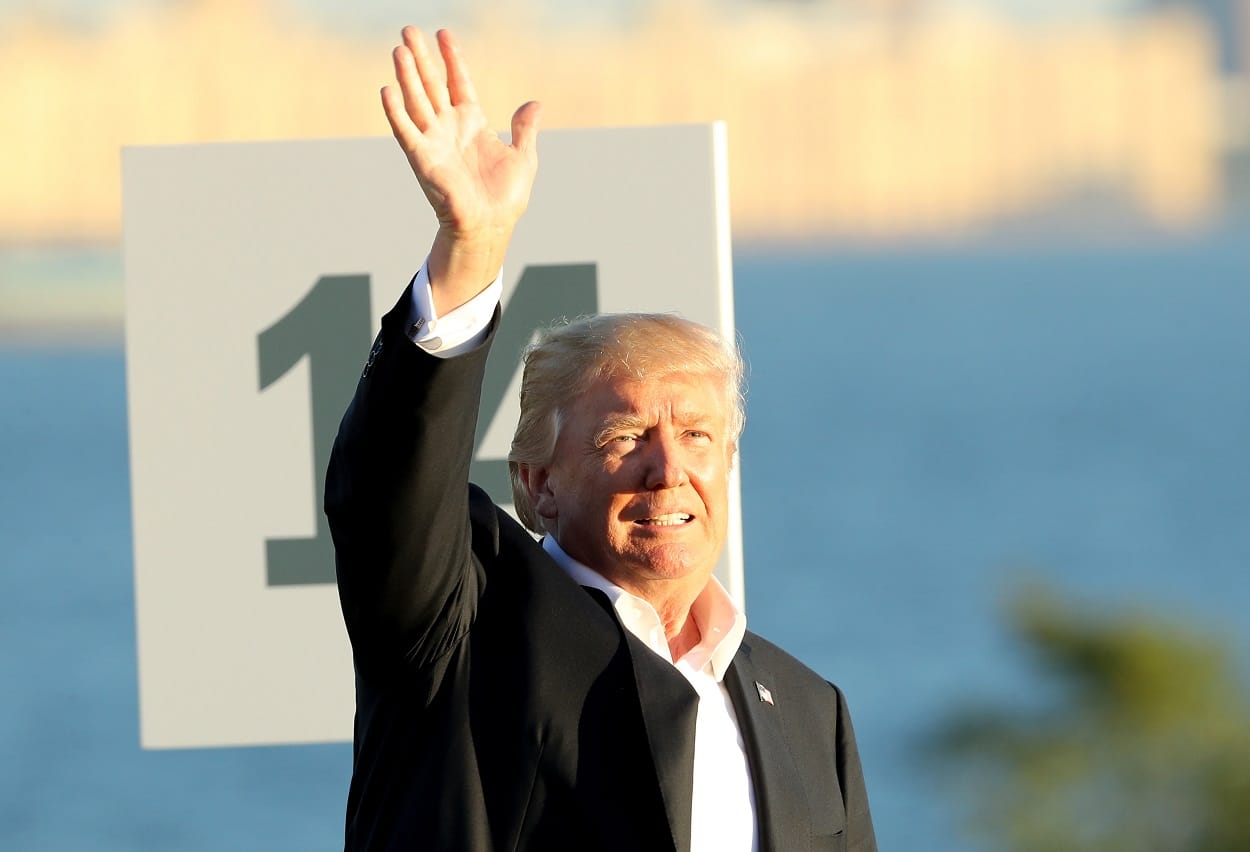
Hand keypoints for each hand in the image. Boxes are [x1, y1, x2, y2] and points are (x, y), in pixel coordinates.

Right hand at [381, 27, 540, 310]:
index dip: (452, 58)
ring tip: (400, 48)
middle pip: (431, 84)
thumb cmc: (506, 197)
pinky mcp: (423, 159)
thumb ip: (524, 129)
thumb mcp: (524, 157)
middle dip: (421, 57)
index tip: (444, 33)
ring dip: (407, 75)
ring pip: (417, 100)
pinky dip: (396, 112)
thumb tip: (534, 104)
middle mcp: (449, 127)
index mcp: (472, 123)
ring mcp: (434, 141)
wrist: (490, 226)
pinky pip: (406, 131)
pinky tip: (388, 90)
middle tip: (408, 29)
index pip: (458, 82)